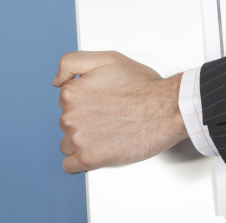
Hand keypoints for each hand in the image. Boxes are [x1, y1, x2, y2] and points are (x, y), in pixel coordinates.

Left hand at [54, 51, 187, 173]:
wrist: (168, 109)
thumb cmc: (145, 87)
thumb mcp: (110, 59)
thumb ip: (74, 62)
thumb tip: (57, 81)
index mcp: (72, 92)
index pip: (67, 102)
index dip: (88, 101)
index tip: (103, 103)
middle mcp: (70, 116)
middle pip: (67, 123)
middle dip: (86, 121)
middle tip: (111, 116)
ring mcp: (78, 138)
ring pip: (68, 144)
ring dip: (85, 140)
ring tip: (110, 132)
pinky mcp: (89, 159)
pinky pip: (71, 166)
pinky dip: (83, 160)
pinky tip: (101, 149)